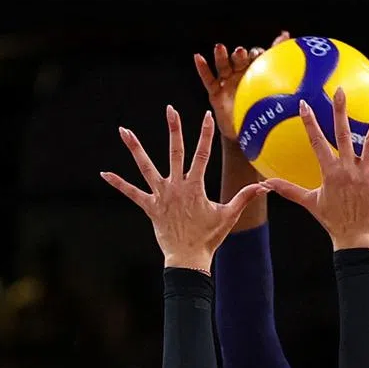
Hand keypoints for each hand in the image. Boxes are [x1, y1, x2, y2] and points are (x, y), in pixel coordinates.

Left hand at [100, 107, 266, 270]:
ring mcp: (161, 195)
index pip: (203, 155)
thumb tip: (264, 185)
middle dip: (174, 129)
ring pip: (146, 167)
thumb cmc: (210, 238)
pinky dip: (118, 183)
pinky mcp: (150, 207)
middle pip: (175, 152)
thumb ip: (244, 197)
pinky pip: (131, 193)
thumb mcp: (229, 216)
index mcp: (196, 187)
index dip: (206, 134)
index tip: (206, 116)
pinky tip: (104, 173)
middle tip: (170, 109)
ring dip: (135, 148)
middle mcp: (177, 186)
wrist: (189, 258)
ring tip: (123, 131)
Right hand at [194, 32, 290, 141]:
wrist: (246, 137)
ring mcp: (228, 81)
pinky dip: (202, 67)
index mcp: (260, 76)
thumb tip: (318, 91)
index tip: (275, 43)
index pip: (263, 59)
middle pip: (242, 60)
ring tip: (221, 48)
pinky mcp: (215, 91)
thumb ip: (293, 99)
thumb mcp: (280, 112)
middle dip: (242, 54)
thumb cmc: (264, 123)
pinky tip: (198, 57)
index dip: (267, 52)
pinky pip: (207, 78)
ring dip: (222, 56)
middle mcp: (244, 74)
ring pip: (224, 65)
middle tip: (244, 53)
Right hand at [262, 91, 368, 249]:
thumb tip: (265, 184)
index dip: (310, 123)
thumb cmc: (332, 220)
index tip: (304, 104)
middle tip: (340, 90)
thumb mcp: (309, 202)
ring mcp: (366, 174)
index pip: (317, 142)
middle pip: (342, 134)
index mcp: (330, 172)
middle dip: (340, 111)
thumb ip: (288, 190)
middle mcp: (347, 169)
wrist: (354, 238)